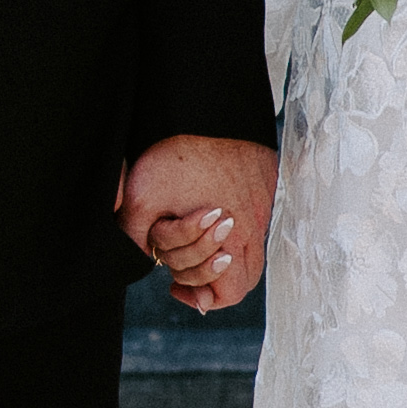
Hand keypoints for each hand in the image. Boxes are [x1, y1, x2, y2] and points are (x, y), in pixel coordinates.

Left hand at [118, 132, 274, 314]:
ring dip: (219, 255)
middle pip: (243, 280)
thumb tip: (145, 262)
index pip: (229, 294)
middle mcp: (255, 227)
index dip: (200, 297)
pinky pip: (258, 224)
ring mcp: (265, 207)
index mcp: (231, 237)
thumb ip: (138, 239)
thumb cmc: (175, 155)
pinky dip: (234, 231)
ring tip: (192, 240)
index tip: (173, 284)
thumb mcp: (141, 201)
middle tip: (179, 265)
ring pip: (251, 254)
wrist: (208, 109)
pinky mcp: (268, 187)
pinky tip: (209, 215)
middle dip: (207, 278)